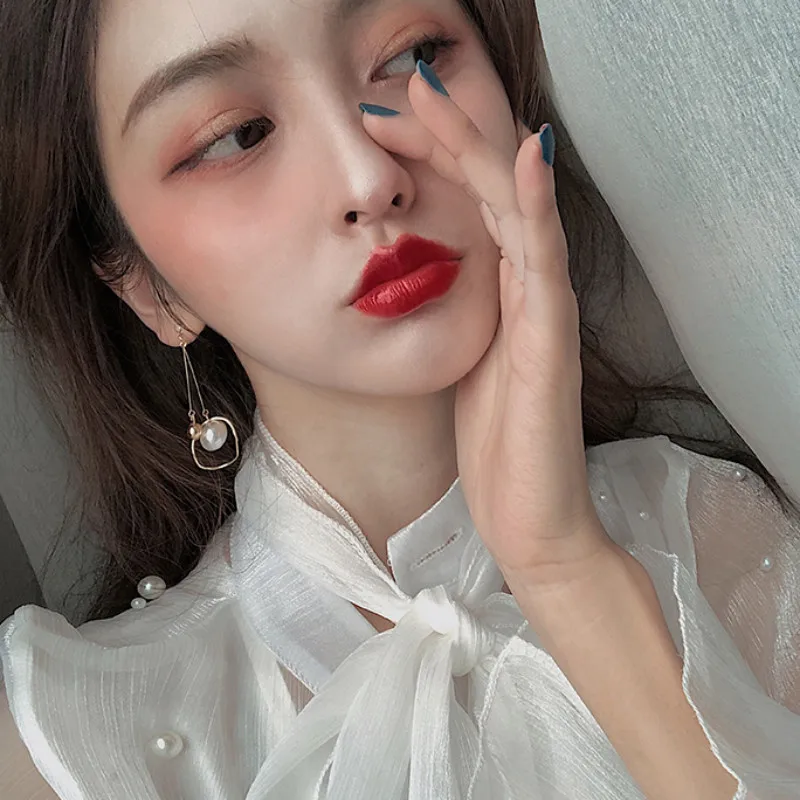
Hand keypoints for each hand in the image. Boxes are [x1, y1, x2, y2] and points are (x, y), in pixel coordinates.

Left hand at [359, 61, 610, 582]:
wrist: (531, 519)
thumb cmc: (497, 449)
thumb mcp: (459, 367)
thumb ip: (453, 318)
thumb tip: (418, 282)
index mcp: (501, 298)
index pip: (471, 208)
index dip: (435, 160)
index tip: (386, 125)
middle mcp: (527, 293)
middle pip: (492, 194)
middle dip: (449, 136)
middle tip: (406, 87)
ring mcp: (544, 313)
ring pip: (518, 210)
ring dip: (483, 149)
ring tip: (445, 95)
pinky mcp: (552, 340)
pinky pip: (545, 262)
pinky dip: (536, 207)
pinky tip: (526, 159)